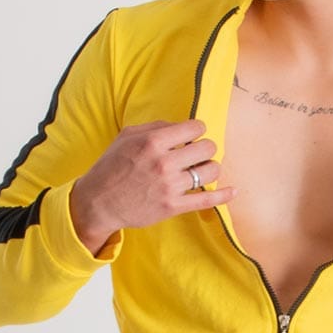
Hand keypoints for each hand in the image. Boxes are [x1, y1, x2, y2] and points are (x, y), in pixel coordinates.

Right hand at [70, 119, 235, 255]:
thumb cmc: (111, 166)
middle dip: (205, 148)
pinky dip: (223, 195)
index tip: (192, 136)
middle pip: (207, 147)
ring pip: (211, 170)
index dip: (196, 130)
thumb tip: (181, 125)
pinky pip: (207, 200)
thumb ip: (156, 127)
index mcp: (154, 141)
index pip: (195, 127)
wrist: (98, 202)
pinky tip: (233, 191)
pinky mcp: (173, 206)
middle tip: (196, 153)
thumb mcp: (127, 136)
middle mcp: (164, 162)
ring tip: (202, 168)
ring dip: (210, 167)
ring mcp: (170, 186)